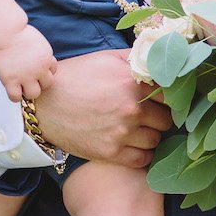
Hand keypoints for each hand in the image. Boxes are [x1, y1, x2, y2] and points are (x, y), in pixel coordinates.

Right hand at [0, 26, 58, 101]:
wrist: (4, 32)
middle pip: (47, 84)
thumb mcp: (37, 41)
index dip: (44, 70)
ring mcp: (25, 76)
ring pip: (34, 94)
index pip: (53, 71)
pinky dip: (14, 96)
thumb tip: (38, 62)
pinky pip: (16, 97)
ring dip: (28, 91)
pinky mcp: (11, 80)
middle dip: (39, 82)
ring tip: (21, 85)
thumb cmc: (17, 32)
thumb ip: (40, 53)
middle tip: (29, 78)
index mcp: (46, 57)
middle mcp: (39, 69)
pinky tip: (11, 88)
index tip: (34, 67)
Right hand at [32, 49, 170, 168]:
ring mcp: (122, 133)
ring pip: (156, 140)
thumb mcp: (106, 58)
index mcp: (133, 83)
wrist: (43, 105)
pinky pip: (143, 159)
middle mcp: (132, 110)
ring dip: (151, 135)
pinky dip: (142, 153)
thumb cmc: (76, 77)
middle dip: (161, 117)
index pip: (171, 94)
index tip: (163, 99)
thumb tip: (160, 56)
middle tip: (151, 115)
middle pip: (167, 120)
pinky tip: (134, 144)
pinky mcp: (111, 153)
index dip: (168, 97)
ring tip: (140, 129)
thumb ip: (136, 58)